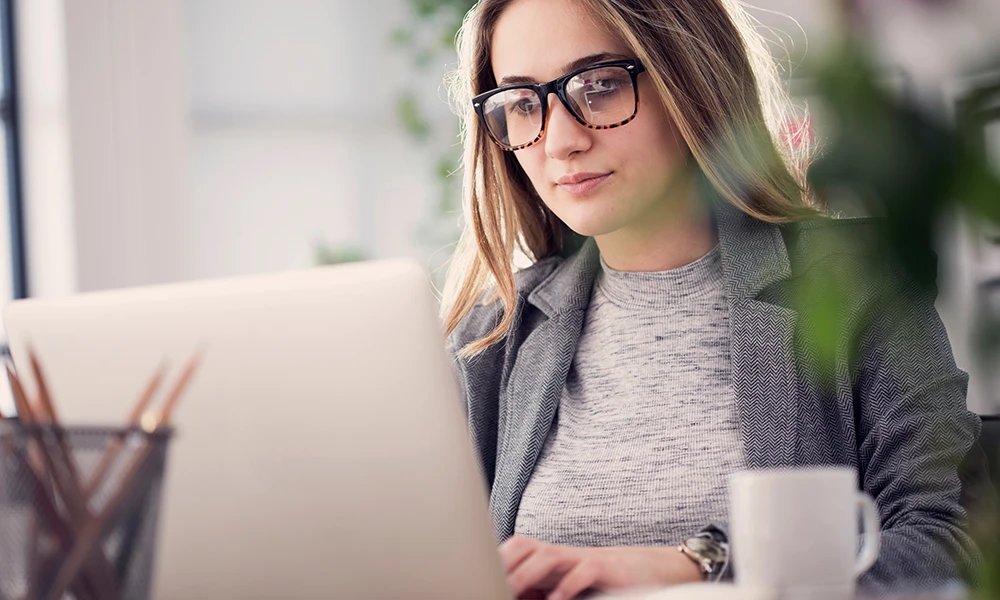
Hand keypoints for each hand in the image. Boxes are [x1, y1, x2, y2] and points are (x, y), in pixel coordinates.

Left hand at [498, 535, 703, 599]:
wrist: (651, 568)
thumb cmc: (603, 580)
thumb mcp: (566, 584)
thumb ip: (540, 590)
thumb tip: (512, 593)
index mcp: (550, 557)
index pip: (515, 548)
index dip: (496, 559)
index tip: (478, 574)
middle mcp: (563, 554)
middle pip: (524, 548)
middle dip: (505, 565)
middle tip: (490, 582)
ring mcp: (583, 558)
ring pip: (547, 557)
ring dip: (527, 573)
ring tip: (512, 590)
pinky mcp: (605, 567)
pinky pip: (582, 570)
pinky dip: (567, 586)